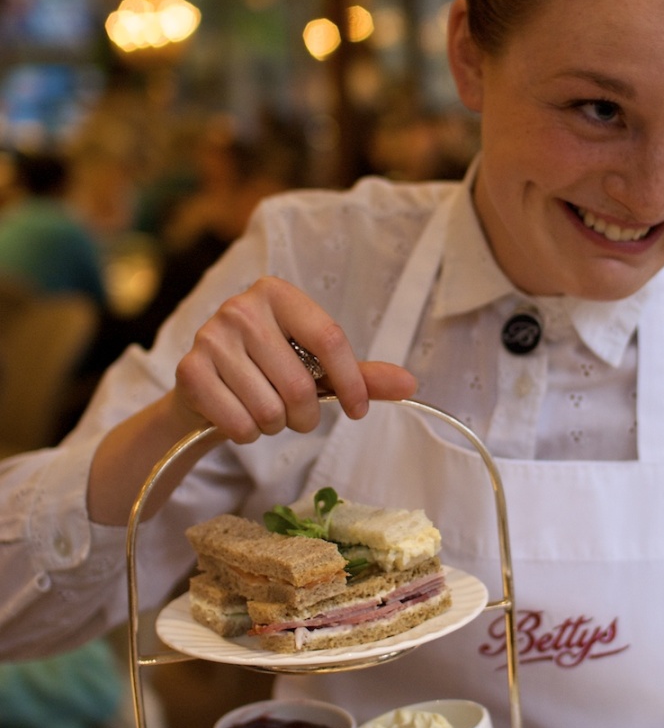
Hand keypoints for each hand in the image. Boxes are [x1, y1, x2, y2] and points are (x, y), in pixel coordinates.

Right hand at [172, 275, 415, 443]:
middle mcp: (242, 308)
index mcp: (278, 293)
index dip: (352, 383)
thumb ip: (361, 374)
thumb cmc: (269, 370)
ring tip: (266, 412)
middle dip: (306, 415)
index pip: (330, 340)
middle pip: (300, 385)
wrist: (206, 386)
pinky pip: (238, 423)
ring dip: (275, 426)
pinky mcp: (189, 370)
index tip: (358, 411)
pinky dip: (247, 434)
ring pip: (269, 410)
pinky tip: (240, 417)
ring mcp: (211, 336)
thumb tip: (411, 385)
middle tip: (298, 415)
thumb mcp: (316, 365)